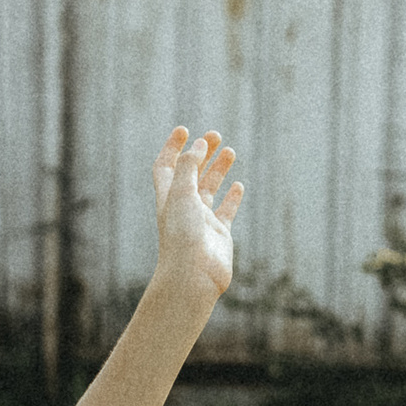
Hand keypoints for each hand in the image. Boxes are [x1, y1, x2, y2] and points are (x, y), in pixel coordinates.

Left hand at [151, 126, 243, 299]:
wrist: (194, 275)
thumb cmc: (183, 236)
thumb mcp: (181, 192)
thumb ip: (189, 165)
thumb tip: (199, 143)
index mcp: (169, 196)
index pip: (166, 165)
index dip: (173, 147)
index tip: (185, 129)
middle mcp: (184, 207)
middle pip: (191, 173)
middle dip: (202, 153)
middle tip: (216, 135)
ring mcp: (202, 220)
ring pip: (210, 189)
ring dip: (218, 169)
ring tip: (230, 151)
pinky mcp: (219, 234)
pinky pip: (226, 211)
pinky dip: (232, 197)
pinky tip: (238, 185)